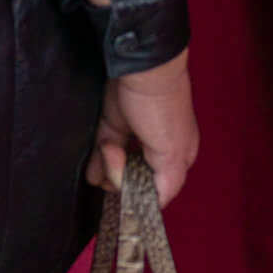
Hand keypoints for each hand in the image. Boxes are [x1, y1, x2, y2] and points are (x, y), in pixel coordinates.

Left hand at [85, 47, 196, 208]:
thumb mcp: (172, 153)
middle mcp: (156, 151)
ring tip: (109, 145)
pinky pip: (101, 153)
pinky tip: (95, 162)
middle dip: (120, 176)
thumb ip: (167, 185)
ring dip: (106, 167)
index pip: (156, 193)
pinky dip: (95, 162)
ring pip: (115, 169)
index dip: (138, 194)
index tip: (128, 186)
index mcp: (178, 158)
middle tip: (118, 153)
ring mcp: (134, 138)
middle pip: (133, 182)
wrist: (139, 67)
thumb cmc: (163, 106)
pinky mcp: (114, 125)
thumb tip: (153, 205)